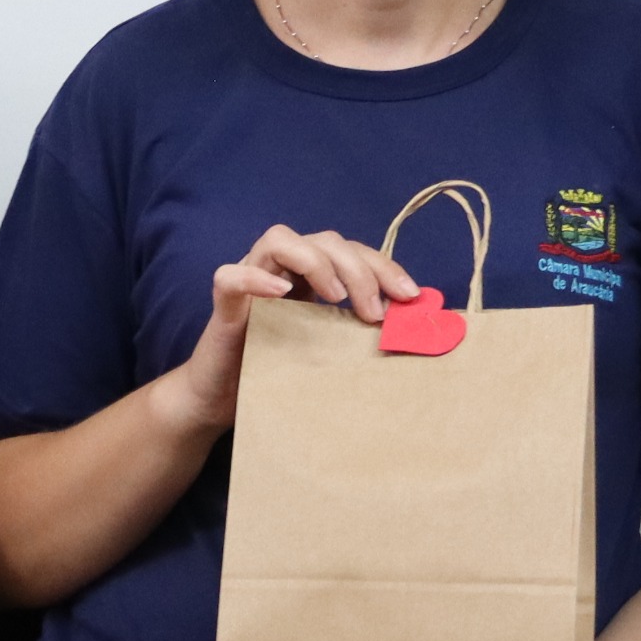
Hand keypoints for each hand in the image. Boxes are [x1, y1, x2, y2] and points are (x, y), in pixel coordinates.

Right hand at [157, 225, 419, 435]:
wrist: (225, 401)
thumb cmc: (282, 375)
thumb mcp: (333, 351)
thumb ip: (362, 332)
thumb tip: (416, 329)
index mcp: (313, 277)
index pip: (353, 252)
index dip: (384, 266)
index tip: (410, 296)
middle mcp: (282, 269)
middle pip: (324, 240)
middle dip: (358, 269)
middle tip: (373, 313)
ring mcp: (250, 280)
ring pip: (278, 239)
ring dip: (315, 261)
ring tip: (334, 298)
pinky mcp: (224, 304)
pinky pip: (230, 275)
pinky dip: (256, 277)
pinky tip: (281, 293)